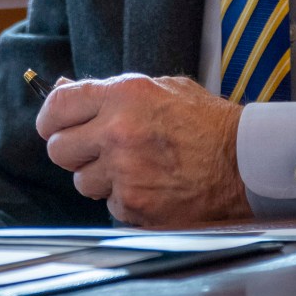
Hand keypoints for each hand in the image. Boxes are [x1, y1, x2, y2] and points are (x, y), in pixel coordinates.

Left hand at [35, 73, 249, 226]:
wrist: (246, 161)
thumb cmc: (206, 123)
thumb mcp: (161, 89)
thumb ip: (110, 92)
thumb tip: (63, 91)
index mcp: (123, 96)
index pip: (58, 106)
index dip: (50, 118)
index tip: (53, 127)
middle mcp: (118, 132)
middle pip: (58, 149)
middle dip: (73, 151)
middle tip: (94, 151)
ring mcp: (126, 173)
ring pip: (82, 182)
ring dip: (101, 179)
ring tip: (135, 169)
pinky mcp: (136, 206)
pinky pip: (110, 206)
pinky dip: (126, 201)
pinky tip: (153, 187)